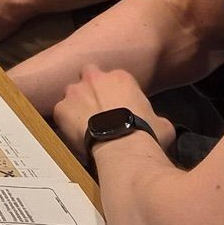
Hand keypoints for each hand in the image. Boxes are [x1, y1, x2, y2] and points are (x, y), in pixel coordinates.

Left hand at [52, 65, 175, 163]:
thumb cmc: (146, 134)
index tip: (117, 107)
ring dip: (76, 105)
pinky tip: (75, 136)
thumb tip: (158, 124)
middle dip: (90, 88)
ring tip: (84, 126)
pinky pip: (61, 113)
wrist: (123, 148)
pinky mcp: (61, 108)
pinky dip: (66, 123)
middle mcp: (94, 78)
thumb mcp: (162, 124)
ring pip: (71, 95)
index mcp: (121, 77)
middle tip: (96, 109)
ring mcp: (74, 92)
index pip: (114, 78)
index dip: (114, 93)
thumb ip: (154, 117)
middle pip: (87, 76)